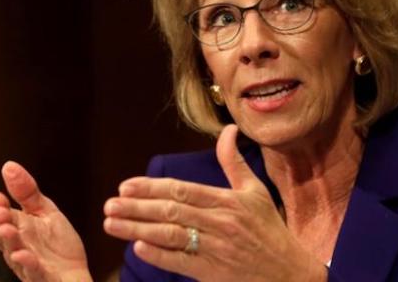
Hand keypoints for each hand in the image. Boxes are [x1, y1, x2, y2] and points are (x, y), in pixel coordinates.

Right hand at [0, 161, 91, 281]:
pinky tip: (24, 255)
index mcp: (16, 229)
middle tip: (0, 212)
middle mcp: (16, 248)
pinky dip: (28, 265)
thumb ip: (27, 193)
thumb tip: (8, 165)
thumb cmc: (57, 244)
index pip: (0, 217)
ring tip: (7, 229)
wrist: (76, 273)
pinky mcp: (41, 278)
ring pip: (14, 254)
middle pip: (3, 235)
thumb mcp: (45, 212)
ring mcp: (27, 265)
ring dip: (10, 242)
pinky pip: (33, 273)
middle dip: (0, 223)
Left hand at [103, 124, 326, 281]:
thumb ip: (234, 162)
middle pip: (171, 212)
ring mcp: (216, 249)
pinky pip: (181, 263)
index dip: (151, 188)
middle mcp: (220, 223)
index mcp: (228, 201)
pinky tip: (138, 248)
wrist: (289, 273)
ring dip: (137, 230)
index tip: (125, 186)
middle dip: (136, 208)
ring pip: (170, 236)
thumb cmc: (270, 230)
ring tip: (112, 224)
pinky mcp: (213, 273)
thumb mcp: (255, 192)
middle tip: (109, 205)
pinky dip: (159, 255)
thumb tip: (229, 130)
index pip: (182, 190)